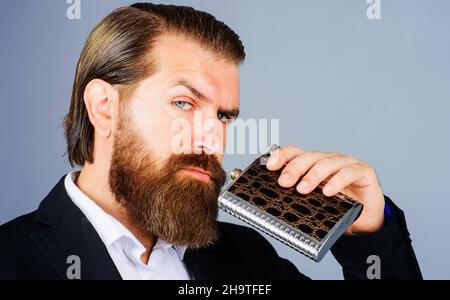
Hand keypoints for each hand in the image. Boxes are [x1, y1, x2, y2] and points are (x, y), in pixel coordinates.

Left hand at [266, 145, 384, 233]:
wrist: (366, 217)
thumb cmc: (338, 207)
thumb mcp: (314, 202)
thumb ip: (299, 197)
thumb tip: (276, 200)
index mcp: (313, 164)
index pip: (295, 152)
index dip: (282, 156)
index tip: (270, 166)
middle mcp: (328, 159)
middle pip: (309, 157)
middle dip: (294, 168)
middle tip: (284, 182)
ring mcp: (346, 163)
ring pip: (326, 163)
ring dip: (313, 176)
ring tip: (303, 189)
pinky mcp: (363, 171)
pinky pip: (349, 172)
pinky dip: (337, 181)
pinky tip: (328, 191)